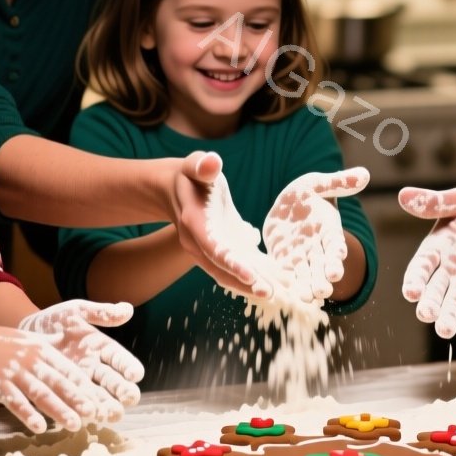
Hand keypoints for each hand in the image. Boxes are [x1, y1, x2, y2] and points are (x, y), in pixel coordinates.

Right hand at [0, 327, 112, 433]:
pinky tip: (39, 427)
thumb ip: (53, 351)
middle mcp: (32, 361)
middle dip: (76, 398)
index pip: (67, 369)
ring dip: (58, 410)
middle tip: (95, 413)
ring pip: (40, 393)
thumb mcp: (32, 340)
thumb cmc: (4, 343)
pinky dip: (28, 414)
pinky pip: (15, 401)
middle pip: (57, 382)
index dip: (83, 385)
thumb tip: (76, 359)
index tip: (100, 397)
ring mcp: (15, 373)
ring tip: (75, 425)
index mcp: (43, 350)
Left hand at [16, 300, 144, 409]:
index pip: (123, 360)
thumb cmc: (54, 320)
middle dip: (124, 392)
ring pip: (98, 399)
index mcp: (104, 349)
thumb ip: (100, 312)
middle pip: (115, 384)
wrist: (25, 333)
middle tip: (129, 398)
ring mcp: (81, 384)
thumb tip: (128, 309)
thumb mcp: (77, 311)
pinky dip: (79, 412)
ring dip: (105, 407)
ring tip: (108, 414)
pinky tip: (83, 419)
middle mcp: (96, 369)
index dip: (130, 367)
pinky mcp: (64, 394)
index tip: (135, 374)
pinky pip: (74, 405)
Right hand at [171, 153, 274, 298]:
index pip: (213, 248)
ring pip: (229, 274)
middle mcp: (197, 243)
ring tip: (280, 292)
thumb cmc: (190, 175)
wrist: (176, 190)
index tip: (251, 276)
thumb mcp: (194, 165)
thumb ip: (202, 165)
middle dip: (245, 283)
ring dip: (252, 285)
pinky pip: (236, 268)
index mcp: (193, 223)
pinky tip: (277, 282)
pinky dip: (254, 277)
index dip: (232, 263)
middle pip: (221, 269)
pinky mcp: (220, 252)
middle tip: (271, 293)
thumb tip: (212, 162)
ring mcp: (208, 251)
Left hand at [262, 168, 368, 302]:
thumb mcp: (318, 184)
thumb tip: (365, 174)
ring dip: (307, 286)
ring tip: (307, 298)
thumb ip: (339, 183)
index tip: (338, 260)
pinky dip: (285, 282)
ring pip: (306, 274)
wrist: (286, 206)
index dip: (337, 252)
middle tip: (324, 290)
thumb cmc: (306, 193)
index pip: (336, 243)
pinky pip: (285, 273)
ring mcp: (302, 256)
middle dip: (323, 278)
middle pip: (323, 265)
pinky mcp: (284, 260)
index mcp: (329, 230)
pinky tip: (283, 291)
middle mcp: (318, 247)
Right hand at [399, 186, 455, 339]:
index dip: (415, 279)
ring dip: (454, 319)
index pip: (421, 267)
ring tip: (451, 332)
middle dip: (432, 305)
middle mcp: (447, 274)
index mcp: (436, 250)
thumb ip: (436, 202)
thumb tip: (402, 194)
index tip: (411, 292)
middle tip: (429, 316)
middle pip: (436, 293)